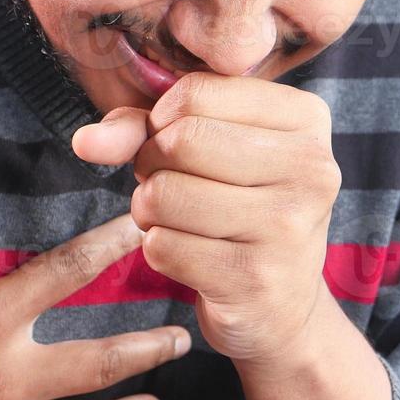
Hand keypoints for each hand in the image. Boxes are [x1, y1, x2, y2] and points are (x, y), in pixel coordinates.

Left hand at [73, 73, 341, 368]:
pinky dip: (159, 250)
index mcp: (307, 119)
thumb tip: (86, 140)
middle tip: (170, 185)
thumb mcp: (211, 149)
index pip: (197, 93)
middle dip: (151, 164)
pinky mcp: (256, 279)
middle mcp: (312, 168)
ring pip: (164, 194)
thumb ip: (147, 126)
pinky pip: (163, 247)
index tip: (179, 145)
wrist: (281, 305)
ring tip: (177, 220)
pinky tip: (189, 255)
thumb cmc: (240, 207)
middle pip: (180, 140)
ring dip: (148, 210)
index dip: (163, 120)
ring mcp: (289, 227)